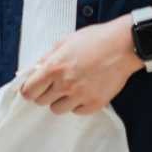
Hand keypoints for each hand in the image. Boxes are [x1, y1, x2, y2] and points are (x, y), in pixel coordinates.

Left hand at [19, 16, 142, 114]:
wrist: (123, 46)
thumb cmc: (94, 39)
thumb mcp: (65, 42)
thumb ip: (46, 58)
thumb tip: (31, 70)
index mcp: (54, 67)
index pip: (29, 91)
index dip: (28, 90)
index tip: (31, 88)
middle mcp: (65, 84)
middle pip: (41, 101)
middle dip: (44, 93)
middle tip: (54, 84)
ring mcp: (80, 96)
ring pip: (58, 109)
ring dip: (60, 100)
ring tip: (71, 87)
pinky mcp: (95, 104)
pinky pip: (77, 112)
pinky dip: (78, 104)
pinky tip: (84, 91)